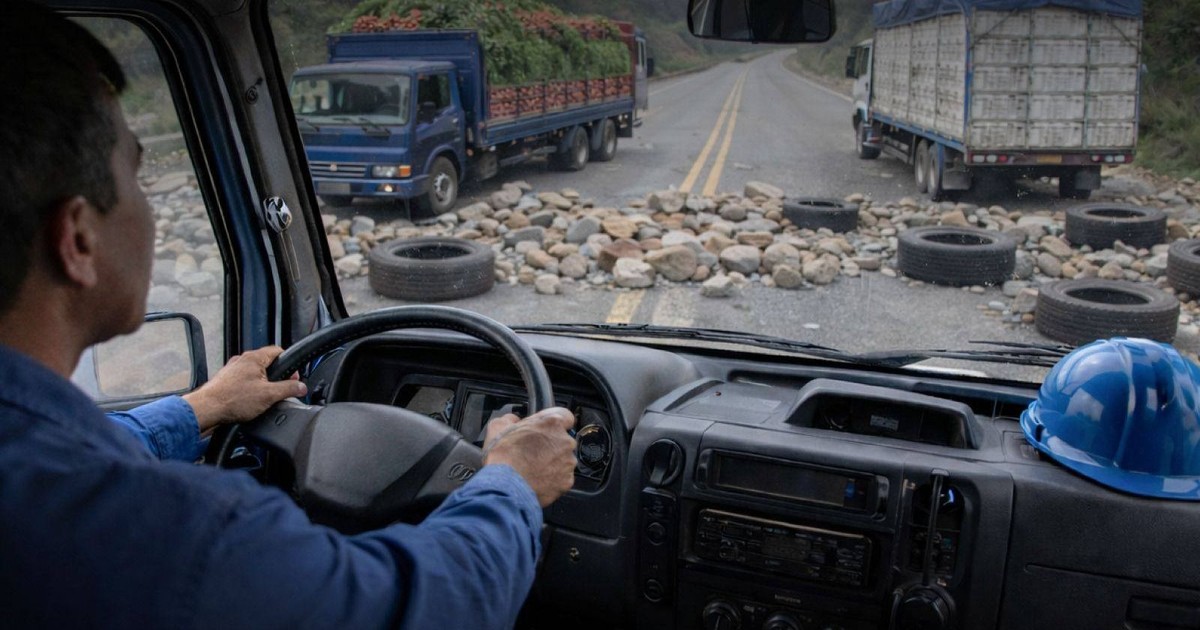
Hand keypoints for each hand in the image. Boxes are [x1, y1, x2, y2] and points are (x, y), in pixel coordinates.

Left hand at [183, 346, 306, 433]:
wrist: (207, 409)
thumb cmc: (232, 399)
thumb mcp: (269, 395)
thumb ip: (288, 389)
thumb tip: (301, 387)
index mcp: (253, 358)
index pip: (278, 351)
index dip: (289, 364)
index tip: (293, 378)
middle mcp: (242, 361)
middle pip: (267, 363)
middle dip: (277, 377)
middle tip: (281, 390)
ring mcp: (232, 370)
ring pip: (255, 373)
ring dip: (263, 384)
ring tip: (264, 398)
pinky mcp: (226, 381)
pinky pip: (244, 382)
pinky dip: (250, 390)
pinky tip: (250, 402)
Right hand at [482, 407, 576, 506]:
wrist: (506, 485)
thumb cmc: (503, 456)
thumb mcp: (498, 426)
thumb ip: (511, 419)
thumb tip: (514, 421)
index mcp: (552, 422)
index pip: (566, 416)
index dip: (556, 423)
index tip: (548, 430)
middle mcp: (565, 441)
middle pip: (564, 440)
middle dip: (552, 445)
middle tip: (534, 452)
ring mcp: (568, 462)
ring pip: (564, 460)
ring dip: (553, 462)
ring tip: (534, 468)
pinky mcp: (567, 480)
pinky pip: (563, 477)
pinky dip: (554, 479)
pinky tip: (538, 479)